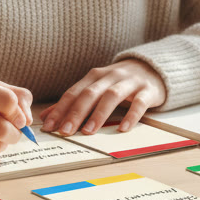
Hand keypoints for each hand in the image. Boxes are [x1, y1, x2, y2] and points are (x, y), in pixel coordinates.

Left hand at [39, 59, 166, 135]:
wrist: (152, 67)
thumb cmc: (119, 82)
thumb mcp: (96, 87)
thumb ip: (73, 101)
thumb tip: (46, 116)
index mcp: (94, 76)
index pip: (74, 93)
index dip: (60, 109)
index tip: (49, 127)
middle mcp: (110, 76)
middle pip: (90, 94)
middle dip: (76, 113)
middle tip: (65, 132)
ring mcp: (130, 82)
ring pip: (112, 96)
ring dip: (99, 114)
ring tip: (88, 132)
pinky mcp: (147, 90)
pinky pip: (139, 103)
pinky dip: (131, 116)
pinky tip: (123, 128)